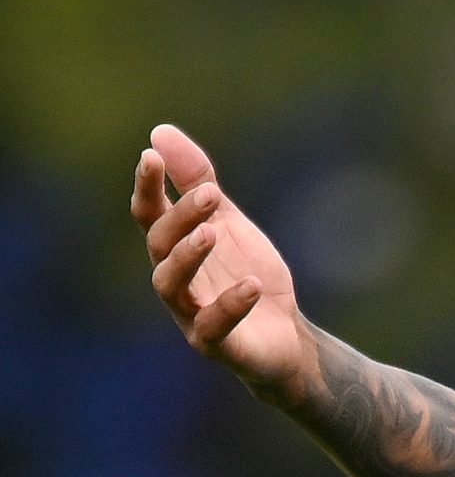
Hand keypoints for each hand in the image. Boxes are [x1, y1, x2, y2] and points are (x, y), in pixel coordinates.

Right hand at [132, 123, 312, 392]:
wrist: (285, 337)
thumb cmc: (247, 275)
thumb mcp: (228, 223)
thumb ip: (197, 181)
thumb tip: (159, 132)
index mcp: (175, 248)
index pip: (150, 213)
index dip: (147, 186)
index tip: (150, 156)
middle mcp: (174, 279)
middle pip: (160, 244)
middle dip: (181, 216)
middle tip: (211, 193)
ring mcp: (190, 313)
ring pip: (171, 285)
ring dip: (188, 256)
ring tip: (213, 232)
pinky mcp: (216, 344)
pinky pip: (213, 326)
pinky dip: (230, 304)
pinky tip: (251, 284)